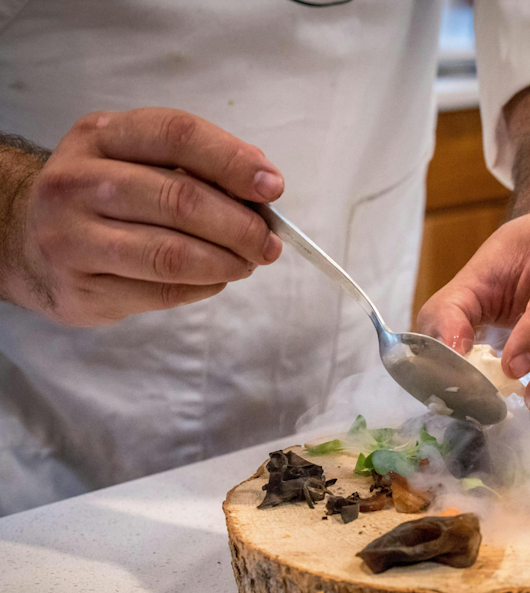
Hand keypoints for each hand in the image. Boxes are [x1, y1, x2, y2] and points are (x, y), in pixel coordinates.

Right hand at [2, 108, 283, 325]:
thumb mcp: (137, 160)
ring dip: (227, 262)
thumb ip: (196, 164)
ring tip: (248, 263)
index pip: (177, 135)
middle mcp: (76, 182)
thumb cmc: (104, 197)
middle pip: (181, 200)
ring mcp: (71, 237)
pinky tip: (215, 279)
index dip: (232, 161)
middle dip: (241, 226)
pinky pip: (162, 291)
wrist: (27, 241)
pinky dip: (204, 287)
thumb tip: (263, 183)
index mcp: (100, 136)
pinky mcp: (80, 288)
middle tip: (269, 243)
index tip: (273, 188)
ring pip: (172, 254)